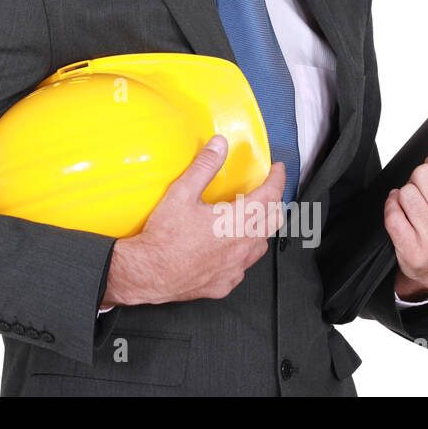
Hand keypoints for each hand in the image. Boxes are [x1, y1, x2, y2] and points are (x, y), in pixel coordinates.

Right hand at [101, 135, 286, 306]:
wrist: (149, 273)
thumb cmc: (164, 238)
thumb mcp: (182, 193)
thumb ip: (204, 166)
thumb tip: (219, 146)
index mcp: (237, 222)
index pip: (270, 196)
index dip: (277, 180)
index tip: (277, 171)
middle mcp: (242, 247)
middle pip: (273, 221)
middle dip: (274, 202)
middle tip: (268, 191)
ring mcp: (236, 267)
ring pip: (261, 245)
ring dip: (260, 229)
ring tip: (250, 218)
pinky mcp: (225, 283)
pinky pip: (243, 266)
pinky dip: (243, 252)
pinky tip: (230, 247)